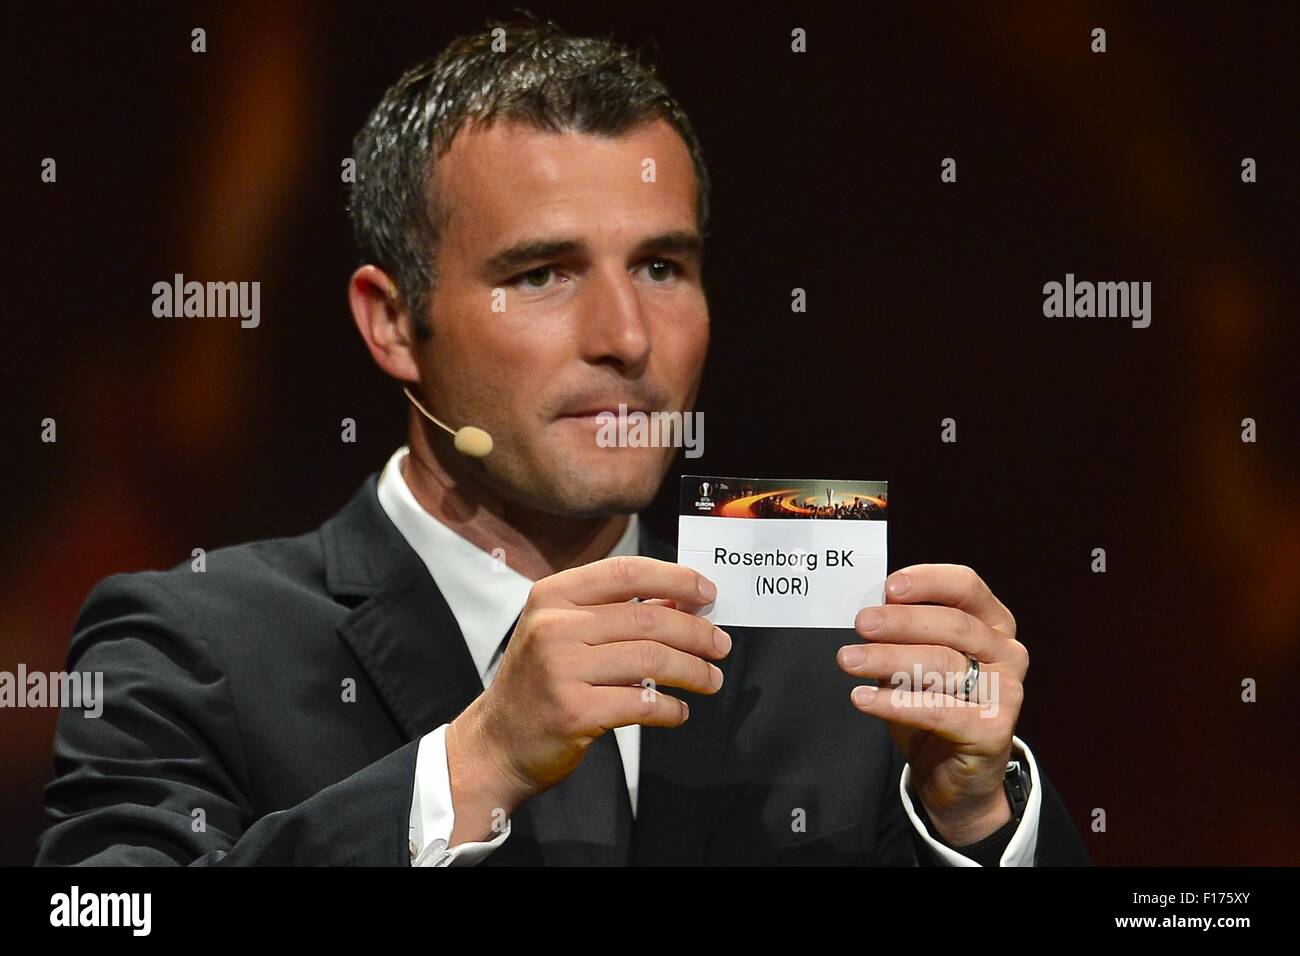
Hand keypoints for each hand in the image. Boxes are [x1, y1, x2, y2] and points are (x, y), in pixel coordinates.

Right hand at [446, 555, 729, 842]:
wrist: (496, 742)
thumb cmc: (539, 683)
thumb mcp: (564, 633)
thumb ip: (615, 612)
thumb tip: (683, 600)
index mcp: (553, 596)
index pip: (626, 571)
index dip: (675, 578)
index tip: (707, 592)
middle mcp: (554, 626)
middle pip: (647, 618)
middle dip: (695, 631)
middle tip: (719, 644)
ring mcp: (561, 669)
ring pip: (651, 659)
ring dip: (692, 671)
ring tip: (710, 680)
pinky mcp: (574, 711)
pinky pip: (642, 704)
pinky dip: (670, 708)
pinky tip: (679, 711)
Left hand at [836, 564, 1027, 845]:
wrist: (955, 775)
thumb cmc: (934, 706)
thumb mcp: (915, 661)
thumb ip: (903, 635)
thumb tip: (870, 609)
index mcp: (993, 624)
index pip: (966, 587)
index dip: (929, 581)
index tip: (889, 586)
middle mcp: (1007, 653)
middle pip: (953, 625)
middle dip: (901, 622)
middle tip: (861, 623)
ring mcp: (1006, 691)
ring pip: (942, 664)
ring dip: (888, 660)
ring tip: (848, 660)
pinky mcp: (994, 730)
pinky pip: (937, 710)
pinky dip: (894, 703)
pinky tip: (862, 698)